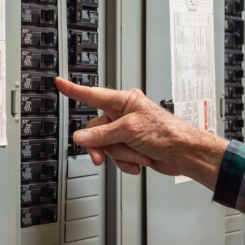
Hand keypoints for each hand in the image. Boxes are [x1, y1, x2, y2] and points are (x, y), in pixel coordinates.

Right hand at [56, 77, 228, 189]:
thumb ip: (102, 134)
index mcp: (124, 101)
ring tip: (137, 155)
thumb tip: (81, 137)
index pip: (93, 94)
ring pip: (105, 146)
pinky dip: (125, 162)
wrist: (184, 154)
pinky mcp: (129, 146)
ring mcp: (125, 131)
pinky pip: (115, 156)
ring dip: (120, 155)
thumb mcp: (130, 130)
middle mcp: (122, 114)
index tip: (59, 82)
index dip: (74, 90)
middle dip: (103, 145)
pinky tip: (138, 162)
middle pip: (96, 130)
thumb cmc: (167, 133)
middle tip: (101, 156)